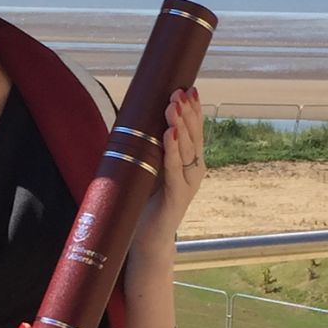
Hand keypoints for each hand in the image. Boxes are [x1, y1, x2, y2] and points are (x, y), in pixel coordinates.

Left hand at [131, 87, 206, 255]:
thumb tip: (134, 120)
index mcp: (188, 162)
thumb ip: (148, 148)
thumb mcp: (147, 168)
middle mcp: (193, 170)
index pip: (193, 131)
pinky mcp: (176, 196)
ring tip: (173, 104)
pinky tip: (169, 133)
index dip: (192, 110)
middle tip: (179, 90)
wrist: (146, 240)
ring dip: (179, 124)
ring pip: (185, 149)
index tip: (189, 88)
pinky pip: (173, 169)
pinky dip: (170, 150)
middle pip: (192, 136)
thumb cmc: (145, 201)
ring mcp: (187, 183)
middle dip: (186, 112)